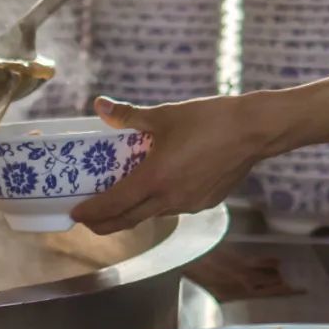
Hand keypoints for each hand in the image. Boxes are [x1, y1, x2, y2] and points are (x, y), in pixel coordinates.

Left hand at [72, 92, 267, 234]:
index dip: (91, 213)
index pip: (113, 206)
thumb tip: (100, 106)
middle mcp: (170, 199)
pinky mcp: (206, 203)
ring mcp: (189, 204)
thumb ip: (129, 116)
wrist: (254, 130)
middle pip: (128, 221)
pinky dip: (160, 202)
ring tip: (122, 196)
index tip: (75, 214)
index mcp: (154, 179)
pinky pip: (175, 208)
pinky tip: (162, 185)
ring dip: (133, 211)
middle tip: (89, 217)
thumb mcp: (164, 116)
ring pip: (152, 215)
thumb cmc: (208, 120)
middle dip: (104, 223)